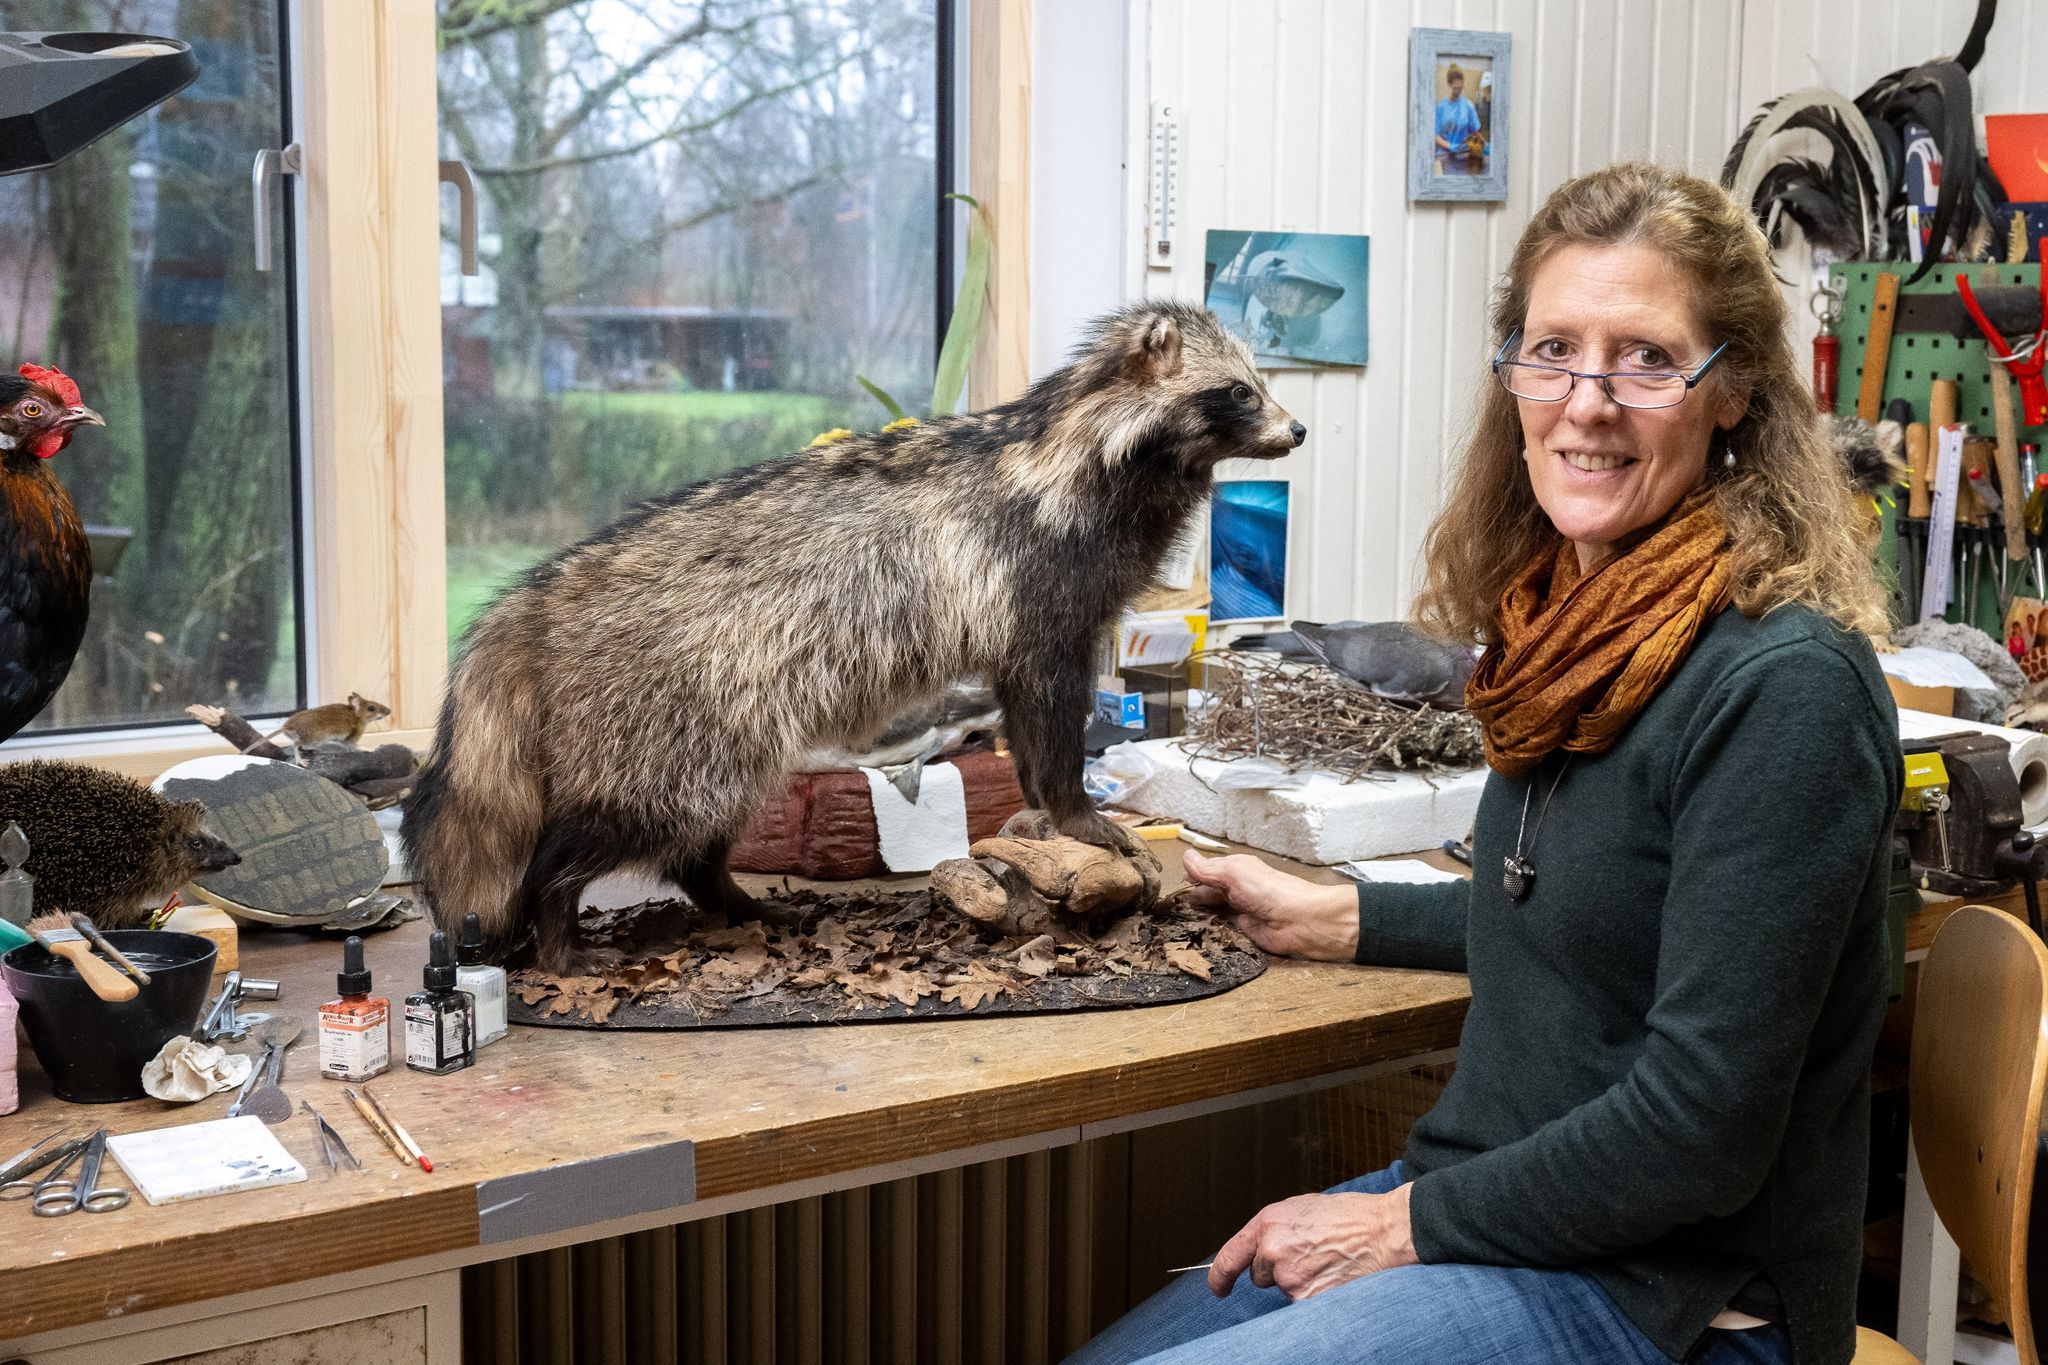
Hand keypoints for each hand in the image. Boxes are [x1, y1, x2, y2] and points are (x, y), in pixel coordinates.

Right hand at [1178, 850, 1357, 960]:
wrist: (1301, 921)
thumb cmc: (1269, 891)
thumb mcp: (1234, 873)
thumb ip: (1208, 869)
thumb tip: (1185, 856)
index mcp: (1235, 871)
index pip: (1205, 873)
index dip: (1188, 879)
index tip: (1166, 888)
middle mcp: (1236, 890)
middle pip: (1206, 894)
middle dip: (1189, 899)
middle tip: (1164, 910)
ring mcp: (1239, 912)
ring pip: (1211, 912)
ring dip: (1197, 916)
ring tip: (1171, 924)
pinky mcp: (1243, 933)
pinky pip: (1221, 931)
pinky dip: (1208, 932)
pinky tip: (1190, 936)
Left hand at [1208, 1185, 1417, 1300]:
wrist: (1382, 1231)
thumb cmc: (1348, 1217)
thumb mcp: (1301, 1209)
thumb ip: (1275, 1228)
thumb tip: (1260, 1248)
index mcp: (1267, 1223)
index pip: (1230, 1256)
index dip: (1220, 1276)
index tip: (1218, 1288)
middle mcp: (1273, 1250)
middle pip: (1260, 1275)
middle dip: (1278, 1270)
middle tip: (1310, 1254)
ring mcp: (1289, 1277)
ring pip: (1284, 1288)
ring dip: (1299, 1281)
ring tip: (1326, 1261)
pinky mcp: (1307, 1297)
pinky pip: (1302, 1302)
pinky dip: (1315, 1294)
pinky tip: (1333, 1276)